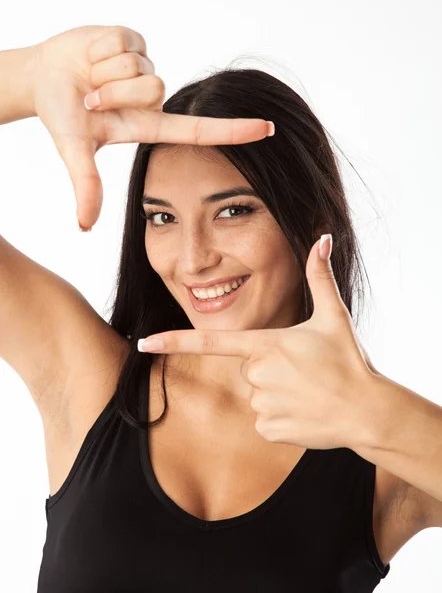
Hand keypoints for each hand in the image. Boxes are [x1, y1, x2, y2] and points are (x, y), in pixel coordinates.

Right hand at [31, 25, 270, 229]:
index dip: (234, 130)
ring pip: (139, 65)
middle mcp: (153, 98)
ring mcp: (146, 68)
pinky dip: (98, 48)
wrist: (43, 76)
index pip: (200, 129)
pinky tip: (92, 58)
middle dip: (112, 92)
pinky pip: (125, 41)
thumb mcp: (75, 149)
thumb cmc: (63, 116)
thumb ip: (86, 185)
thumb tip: (84, 226)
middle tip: (92, 99)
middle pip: (153, 88)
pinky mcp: (136, 40)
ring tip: (90, 80)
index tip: (269, 129)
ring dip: (102, 72)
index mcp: (150, 126)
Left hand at [138, 235, 380, 450]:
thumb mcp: (334, 316)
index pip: (209, 342)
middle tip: (304, 371)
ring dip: (277, 393)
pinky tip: (305, 412)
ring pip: (257, 395)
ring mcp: (261, 405)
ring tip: (308, 391)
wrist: (368, 412)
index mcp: (265, 345)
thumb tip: (322, 237)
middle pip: (248, 369)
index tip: (143, 342)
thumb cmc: (349, 362)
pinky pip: (264, 420)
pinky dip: (281, 416)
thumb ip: (320, 276)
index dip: (173, 340)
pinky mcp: (268, 430)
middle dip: (269, 368)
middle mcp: (257, 375)